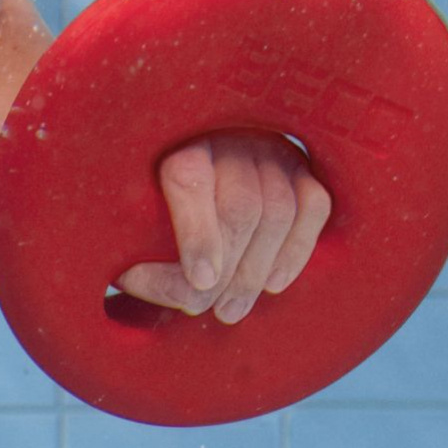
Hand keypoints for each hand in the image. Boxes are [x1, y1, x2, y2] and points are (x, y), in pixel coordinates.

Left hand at [115, 131, 330, 323]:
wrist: (197, 176)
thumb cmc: (154, 209)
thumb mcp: (135, 223)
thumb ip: (138, 252)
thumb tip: (145, 281)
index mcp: (175, 143)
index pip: (188, 181)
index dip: (196, 235)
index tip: (199, 281)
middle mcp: (226, 137)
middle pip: (240, 207)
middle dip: (227, 270)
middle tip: (211, 309)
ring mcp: (268, 148)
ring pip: (278, 212)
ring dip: (255, 271)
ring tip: (231, 309)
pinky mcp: (300, 165)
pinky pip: (313, 207)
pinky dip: (296, 251)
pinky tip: (272, 284)